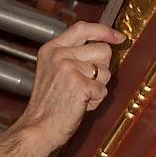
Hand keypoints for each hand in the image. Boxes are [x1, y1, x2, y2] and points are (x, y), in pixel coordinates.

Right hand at [16, 22, 125, 146]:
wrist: (38, 128)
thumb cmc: (47, 106)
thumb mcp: (53, 70)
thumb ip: (71, 55)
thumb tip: (103, 46)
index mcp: (51, 49)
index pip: (83, 28)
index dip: (104, 31)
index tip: (118, 37)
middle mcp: (59, 55)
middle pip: (103, 50)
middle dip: (102, 68)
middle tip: (85, 83)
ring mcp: (69, 69)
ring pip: (106, 71)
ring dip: (98, 87)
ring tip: (79, 95)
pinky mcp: (80, 84)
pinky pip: (103, 90)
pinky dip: (95, 101)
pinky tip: (79, 104)